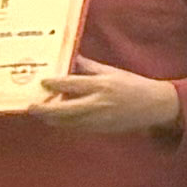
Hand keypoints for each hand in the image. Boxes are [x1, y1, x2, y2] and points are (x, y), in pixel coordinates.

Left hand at [23, 59, 180, 137]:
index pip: (72, 84)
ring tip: (40, 114)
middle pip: (64, 109)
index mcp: (101, 85)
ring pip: (68, 122)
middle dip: (45, 109)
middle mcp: (98, 103)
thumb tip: (71, 57)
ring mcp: (99, 118)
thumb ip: (90, 67)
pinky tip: (58, 120)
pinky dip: (65, 124)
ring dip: (52, 119)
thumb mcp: (113, 71)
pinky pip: (78, 128)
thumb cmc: (134, 85)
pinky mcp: (102, 129)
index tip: (43, 82)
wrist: (156, 106)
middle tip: (31, 107)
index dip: (54, 84)